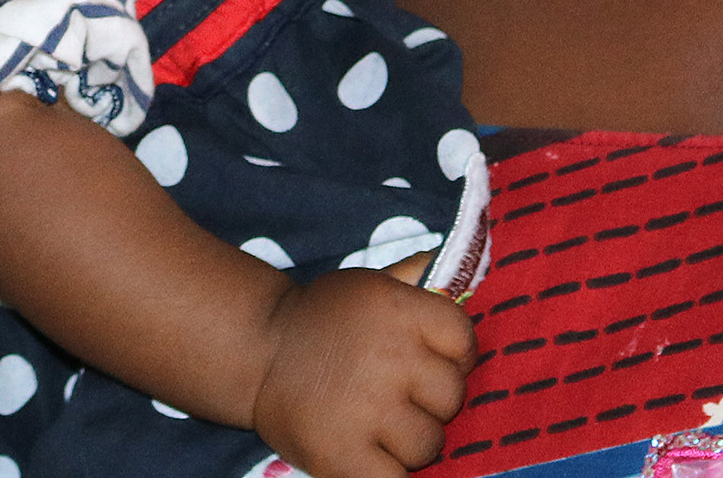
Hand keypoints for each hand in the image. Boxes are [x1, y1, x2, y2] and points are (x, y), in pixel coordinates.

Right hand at [250, 268, 477, 477]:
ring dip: (412, 441)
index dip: (457, 356)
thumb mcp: (370, 284)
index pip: (464, 340)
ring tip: (384, 427)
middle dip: (434, 400)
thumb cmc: (322, 319)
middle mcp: (390, 358)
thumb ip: (414, 279)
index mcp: (401, 311)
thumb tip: (454, 265)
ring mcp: (368, 409)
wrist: (258, 351)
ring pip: (430, 443)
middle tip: (405, 397)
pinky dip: (391, 474)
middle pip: (452, 396)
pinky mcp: (342, 456)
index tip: (435, 364)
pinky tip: (376, 458)